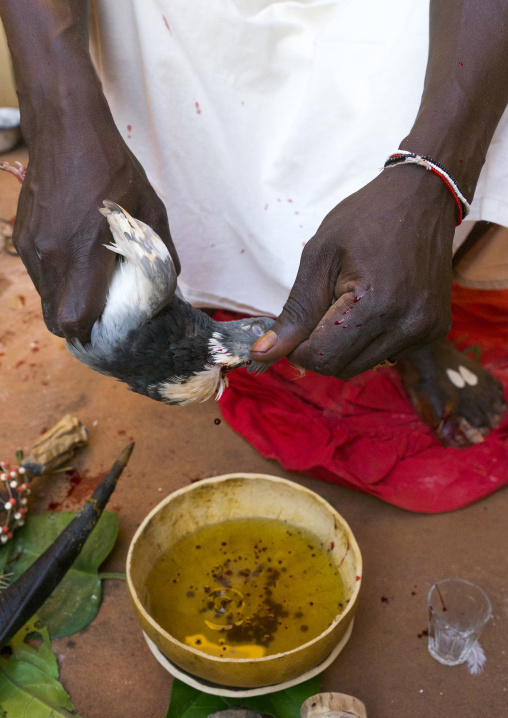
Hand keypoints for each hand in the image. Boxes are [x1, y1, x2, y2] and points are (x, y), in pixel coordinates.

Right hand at [13, 95, 178, 343]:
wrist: (66, 129)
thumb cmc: (113, 168)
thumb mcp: (151, 209)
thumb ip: (161, 253)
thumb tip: (170, 284)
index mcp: (85, 252)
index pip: (74, 318)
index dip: (91, 331)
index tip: (109, 325)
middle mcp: (52, 255)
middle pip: (55, 319)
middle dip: (78, 324)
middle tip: (101, 312)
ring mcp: (32, 247)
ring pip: (45, 299)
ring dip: (66, 301)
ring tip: (90, 282)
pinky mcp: (22, 237)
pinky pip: (38, 275)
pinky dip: (56, 279)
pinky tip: (75, 258)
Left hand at [251, 165, 456, 377]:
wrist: (420, 198)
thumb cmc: (364, 220)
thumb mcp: (318, 259)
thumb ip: (294, 313)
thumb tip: (264, 355)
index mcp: (376, 304)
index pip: (323, 358)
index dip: (299, 348)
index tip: (296, 325)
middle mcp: (408, 324)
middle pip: (342, 368)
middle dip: (321, 346)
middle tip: (323, 305)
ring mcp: (426, 330)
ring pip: (363, 366)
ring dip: (345, 345)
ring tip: (350, 301)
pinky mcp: (435, 330)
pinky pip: (387, 354)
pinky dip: (369, 340)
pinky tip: (374, 305)